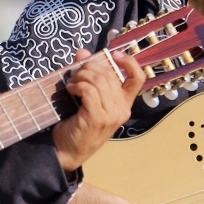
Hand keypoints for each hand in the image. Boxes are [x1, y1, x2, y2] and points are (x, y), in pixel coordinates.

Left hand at [51, 49, 144, 172]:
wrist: (65, 151)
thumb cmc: (76, 124)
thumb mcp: (85, 97)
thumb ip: (87, 74)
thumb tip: (83, 52)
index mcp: (124, 104)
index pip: (138, 79)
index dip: (129, 62)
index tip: (113, 54)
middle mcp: (122, 109)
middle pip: (110, 74)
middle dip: (89, 68)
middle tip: (75, 73)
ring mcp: (111, 115)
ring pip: (99, 81)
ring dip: (81, 76)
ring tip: (71, 82)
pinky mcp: (98, 118)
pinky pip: (89, 91)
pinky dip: (77, 85)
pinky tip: (70, 89)